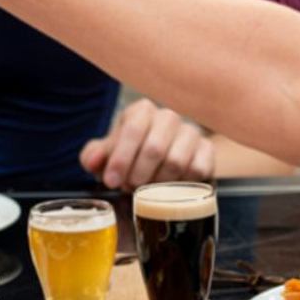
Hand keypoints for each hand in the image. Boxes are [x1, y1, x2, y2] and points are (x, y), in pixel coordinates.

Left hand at [80, 99, 215, 189]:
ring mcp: (190, 132)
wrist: (160, 163)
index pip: (132, 129)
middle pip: (155, 148)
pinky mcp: (206, 150)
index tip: (111, 181)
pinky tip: (169, 187)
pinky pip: (197, 170)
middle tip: (129, 187)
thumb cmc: (130, 156)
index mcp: (141, 110)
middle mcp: (168, 117)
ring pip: (176, 161)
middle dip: (138, 174)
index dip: (121, 158)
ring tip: (147, 189)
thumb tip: (93, 162)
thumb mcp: (106, 155)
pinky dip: (181, 184)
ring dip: (157, 182)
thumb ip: (94, 156)